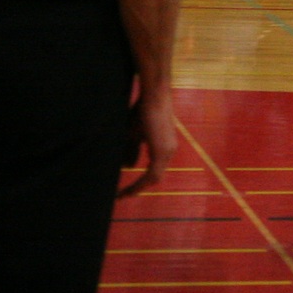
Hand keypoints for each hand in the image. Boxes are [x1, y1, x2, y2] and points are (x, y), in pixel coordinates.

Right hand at [117, 81, 174, 196]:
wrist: (153, 96)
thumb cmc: (143, 110)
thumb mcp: (135, 134)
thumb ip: (133, 150)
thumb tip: (129, 167)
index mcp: (165, 146)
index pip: (154, 170)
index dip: (140, 182)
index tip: (125, 190)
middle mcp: (170, 151)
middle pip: (155, 177)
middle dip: (138, 187)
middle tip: (122, 196)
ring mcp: (168, 151)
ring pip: (154, 178)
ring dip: (137, 187)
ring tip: (121, 195)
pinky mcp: (163, 151)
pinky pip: (152, 174)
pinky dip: (140, 183)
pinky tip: (127, 189)